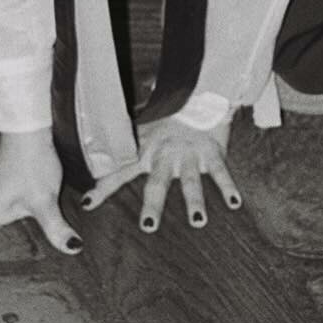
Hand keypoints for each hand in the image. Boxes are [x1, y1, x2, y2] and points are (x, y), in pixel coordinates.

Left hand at [82, 112, 240, 232]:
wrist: (196, 95)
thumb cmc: (166, 118)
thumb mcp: (142, 130)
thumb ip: (125, 147)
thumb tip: (95, 155)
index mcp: (146, 152)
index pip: (120, 171)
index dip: (103, 187)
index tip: (87, 204)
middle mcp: (166, 156)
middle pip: (158, 183)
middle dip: (153, 205)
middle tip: (149, 227)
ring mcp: (190, 155)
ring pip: (191, 181)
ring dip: (195, 202)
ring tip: (198, 222)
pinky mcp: (212, 153)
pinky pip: (221, 172)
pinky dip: (228, 187)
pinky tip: (234, 203)